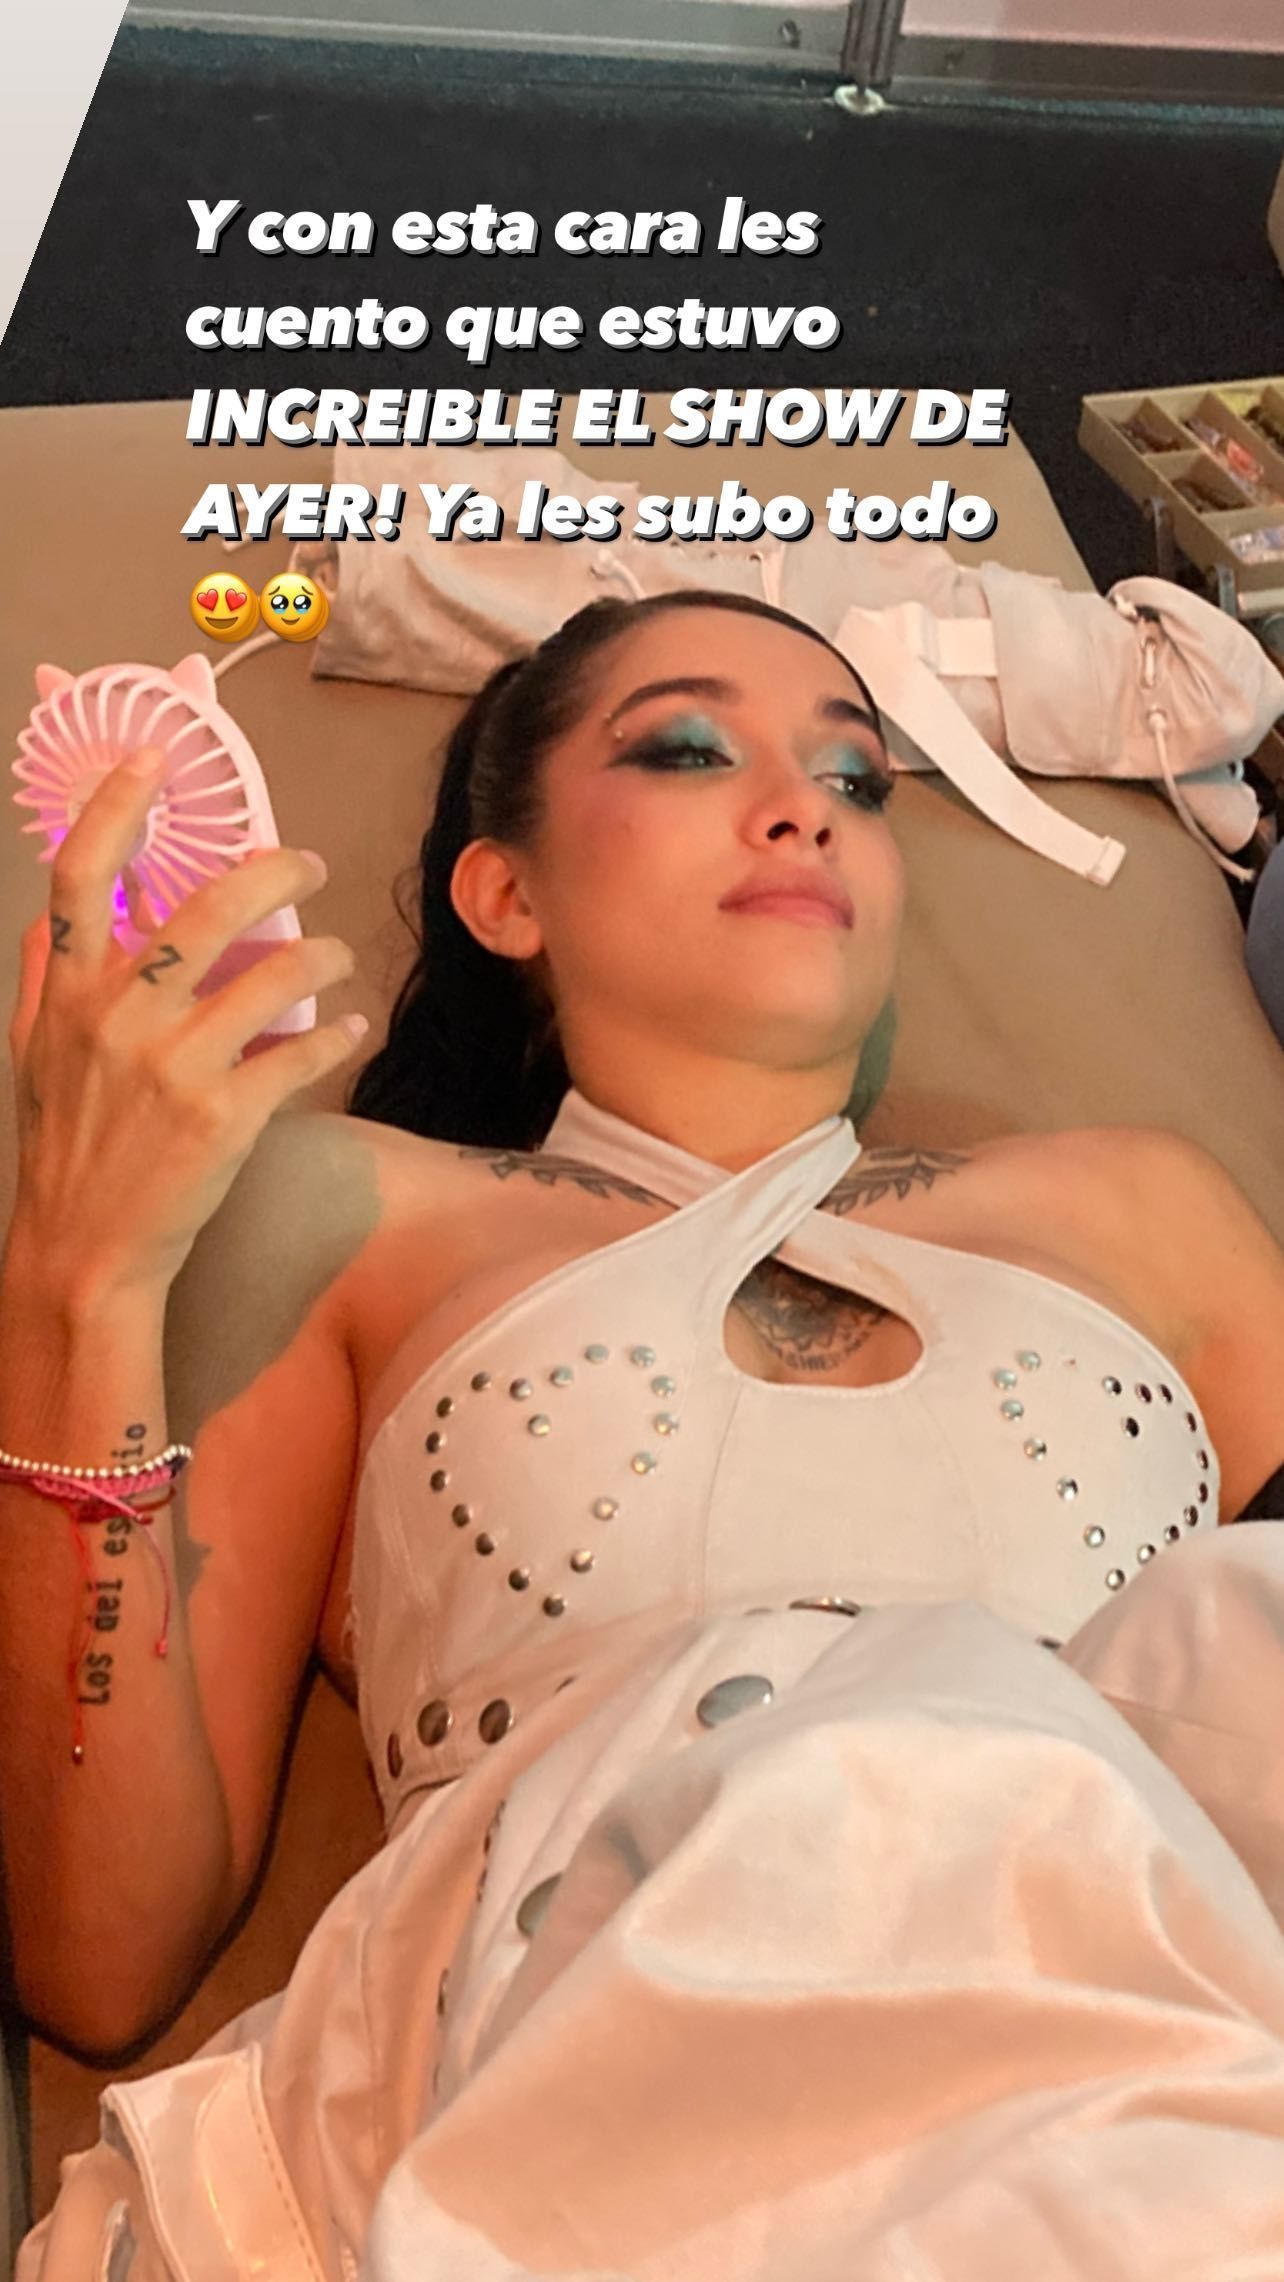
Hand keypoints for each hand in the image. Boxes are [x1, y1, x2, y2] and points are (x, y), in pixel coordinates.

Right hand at [7, 747, 366, 1301]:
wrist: (85, 1250)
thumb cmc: (65, 1146)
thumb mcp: (34, 1052)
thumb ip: (46, 977)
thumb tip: (53, 915)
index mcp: (69, 992)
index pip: (81, 875)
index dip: (116, 806)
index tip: (156, 759)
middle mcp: (119, 1018)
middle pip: (208, 906)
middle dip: (276, 869)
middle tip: (309, 863)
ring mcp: (174, 1066)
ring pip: (273, 974)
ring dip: (319, 954)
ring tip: (333, 955)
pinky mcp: (225, 1115)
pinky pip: (301, 1053)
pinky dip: (334, 1036)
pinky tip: (346, 1031)